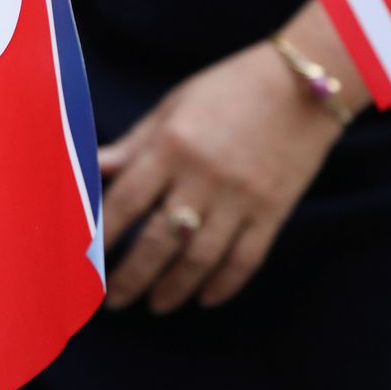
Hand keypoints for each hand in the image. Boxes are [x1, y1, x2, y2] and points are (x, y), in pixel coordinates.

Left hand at [98, 5, 368, 312]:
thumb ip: (134, 143)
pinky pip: (246, 258)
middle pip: (159, 240)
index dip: (104, 235)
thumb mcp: (173, 106)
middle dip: (132, 276)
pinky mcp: (273, 211)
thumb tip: (92, 165)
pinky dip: (224, 284)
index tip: (87, 260)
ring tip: (156, 305)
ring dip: (174, 287)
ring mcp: (240, 198)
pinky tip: (205, 298)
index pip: (127, 201)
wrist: (303, 84)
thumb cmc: (228, 88)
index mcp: (172, 146)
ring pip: (200, 258)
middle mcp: (202, 177)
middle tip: (114, 301)